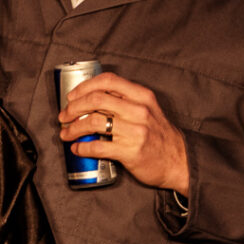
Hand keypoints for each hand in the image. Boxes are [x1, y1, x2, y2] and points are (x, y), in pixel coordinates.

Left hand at [58, 72, 188, 192]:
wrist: (179, 162)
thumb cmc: (160, 136)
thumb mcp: (149, 109)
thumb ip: (127, 101)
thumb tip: (92, 99)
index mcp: (142, 96)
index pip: (108, 81)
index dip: (85, 86)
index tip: (72, 96)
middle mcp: (138, 110)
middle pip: (95, 99)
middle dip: (73, 107)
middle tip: (64, 116)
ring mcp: (134, 131)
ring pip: (93, 122)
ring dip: (73, 128)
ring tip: (66, 133)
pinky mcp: (130, 151)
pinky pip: (97, 146)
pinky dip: (82, 147)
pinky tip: (77, 148)